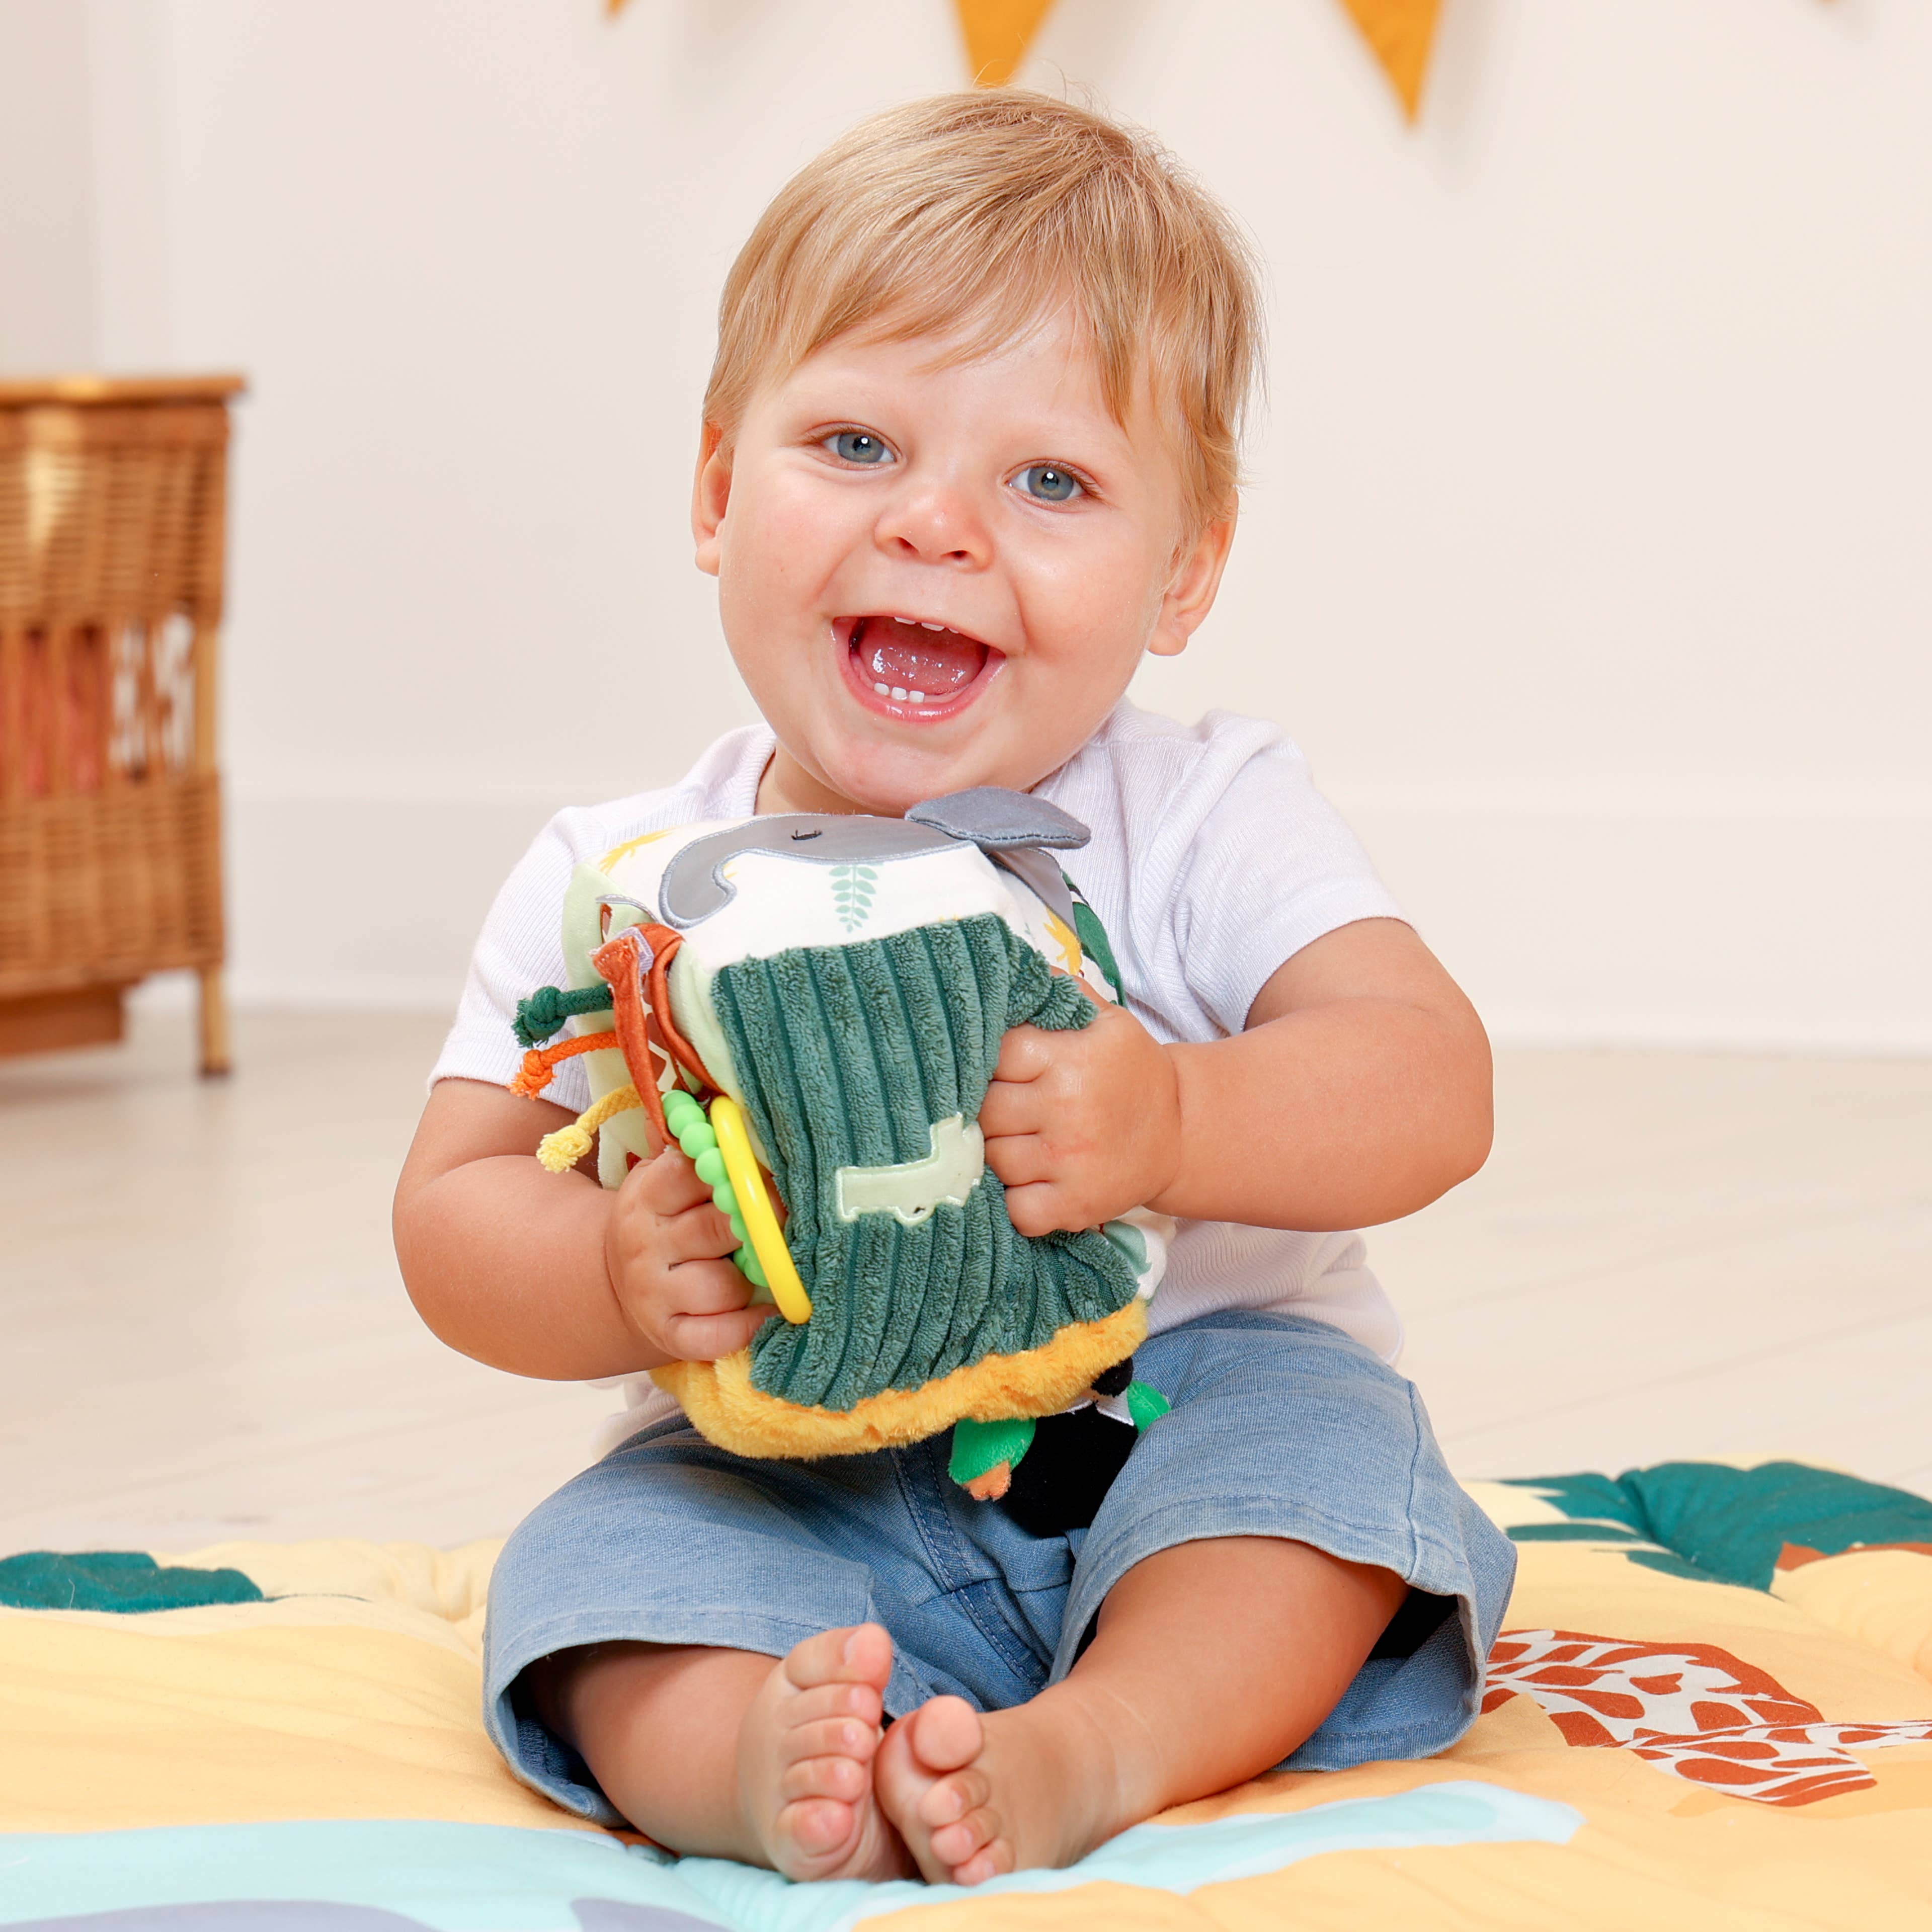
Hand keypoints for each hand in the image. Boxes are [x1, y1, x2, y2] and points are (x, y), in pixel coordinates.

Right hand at [603, 1143, 775, 1362]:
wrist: (616, 1283)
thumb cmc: (666, 1219)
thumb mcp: (663, 1176)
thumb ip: (691, 1144)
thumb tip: (721, 1101)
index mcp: (647, 1194)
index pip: (691, 1172)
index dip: (738, 1170)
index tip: (772, 1169)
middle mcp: (645, 1244)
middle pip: (716, 1227)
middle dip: (759, 1224)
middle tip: (792, 1218)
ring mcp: (654, 1294)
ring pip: (722, 1285)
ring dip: (751, 1278)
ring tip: (765, 1267)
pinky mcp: (669, 1335)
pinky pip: (717, 1335)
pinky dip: (749, 1327)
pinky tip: (770, 1312)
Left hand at [980, 986, 1182, 1235]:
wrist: (1181, 1130)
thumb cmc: (1129, 1071)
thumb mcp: (1105, 1020)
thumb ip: (1057, 993)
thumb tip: (1010, 967)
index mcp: (1071, 1057)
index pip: (995, 1054)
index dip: (988, 1064)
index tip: (1000, 1071)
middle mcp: (1068, 1107)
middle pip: (986, 1111)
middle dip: (988, 1112)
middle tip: (1005, 1111)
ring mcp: (1071, 1161)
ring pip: (994, 1160)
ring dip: (999, 1155)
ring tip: (1020, 1143)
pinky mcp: (1076, 1205)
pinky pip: (1017, 1210)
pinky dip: (1016, 1202)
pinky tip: (1030, 1183)